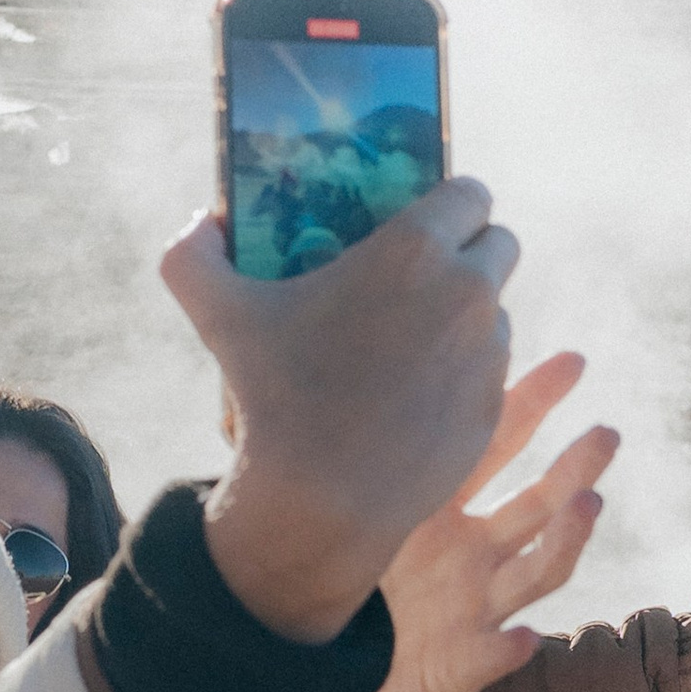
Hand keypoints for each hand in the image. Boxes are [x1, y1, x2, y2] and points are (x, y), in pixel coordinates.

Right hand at [160, 180, 517, 642]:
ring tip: (409, 342)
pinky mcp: (493, 404)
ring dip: (466, 314)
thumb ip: (191, 255)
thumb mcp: (216, 315)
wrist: (321, 498)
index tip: (423, 223)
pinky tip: (414, 391)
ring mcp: (488, 351)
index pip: (472, 193)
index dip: (451, 202)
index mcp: (415, 249)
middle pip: (500, 244)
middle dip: (470, 252)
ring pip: (496, 310)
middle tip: (421, 278)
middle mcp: (468, 290)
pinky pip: (489, 369)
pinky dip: (461, 371)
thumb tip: (198, 222)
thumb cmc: (272, 396)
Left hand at [313, 355, 617, 691]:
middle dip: (573, 466)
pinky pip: (487, 659)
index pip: (493, 449)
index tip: (567, 362)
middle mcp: (470, 555)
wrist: (312, 681)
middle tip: (605, 431)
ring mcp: (475, 608)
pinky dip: (505, 651)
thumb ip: (313, 451)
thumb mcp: (317, 514)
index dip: (527, 407)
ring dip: (565, 540)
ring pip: (536, 571)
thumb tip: (287, 370)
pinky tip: (523, 639)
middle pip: (536, 503)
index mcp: (437, 510)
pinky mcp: (461, 669)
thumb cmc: (323, 589)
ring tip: (587, 504)